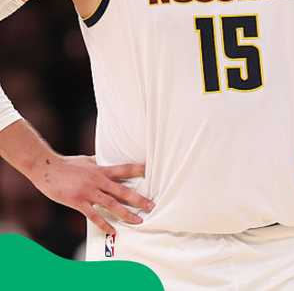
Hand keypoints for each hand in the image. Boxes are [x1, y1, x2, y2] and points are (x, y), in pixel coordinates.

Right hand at [28, 153, 151, 234]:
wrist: (45, 168)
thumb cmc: (67, 163)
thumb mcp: (87, 160)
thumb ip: (99, 162)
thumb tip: (108, 158)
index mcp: (101, 169)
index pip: (125, 169)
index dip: (139, 170)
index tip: (153, 172)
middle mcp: (98, 180)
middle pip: (122, 190)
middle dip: (138, 199)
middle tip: (152, 206)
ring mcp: (88, 192)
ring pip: (111, 204)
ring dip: (126, 213)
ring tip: (138, 221)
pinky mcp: (77, 201)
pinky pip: (93, 215)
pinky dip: (104, 224)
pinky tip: (113, 231)